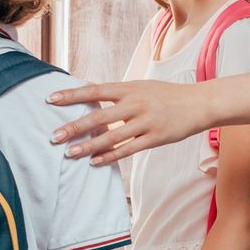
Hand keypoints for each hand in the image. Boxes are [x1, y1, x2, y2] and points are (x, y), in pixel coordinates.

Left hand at [48, 78, 209, 165]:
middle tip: (54, 136)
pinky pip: (128, 150)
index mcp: (129, 88)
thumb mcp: (142, 86)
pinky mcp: (155, 138)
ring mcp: (146, 122)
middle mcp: (135, 104)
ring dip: (88, 146)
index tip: (50, 100)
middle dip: (74, 127)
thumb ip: (117, 92)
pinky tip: (94, 162)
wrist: (199, 103)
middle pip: (99, 117)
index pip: (94, 91)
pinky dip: (110, 156)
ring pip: (111, 137)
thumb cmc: (167, 95)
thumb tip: (89, 89)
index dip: (72, 95)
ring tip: (69, 153)